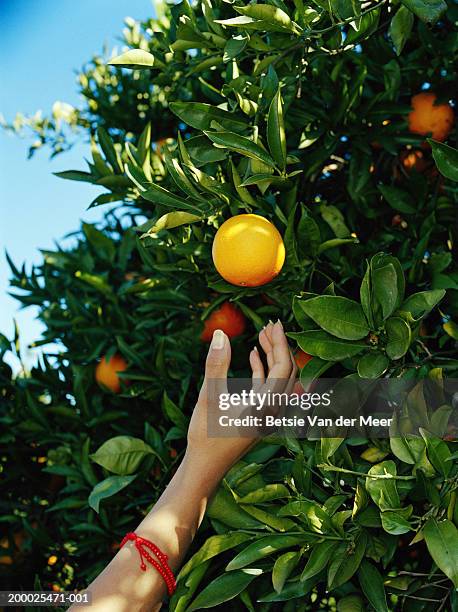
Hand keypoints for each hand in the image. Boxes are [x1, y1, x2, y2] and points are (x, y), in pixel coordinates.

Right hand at [186, 320, 295, 483]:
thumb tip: (219, 334)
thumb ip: (216, 364)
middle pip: (288, 372)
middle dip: (280, 346)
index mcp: (266, 406)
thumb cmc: (206, 435)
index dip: (280, 343)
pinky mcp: (260, 416)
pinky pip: (269, 388)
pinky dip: (264, 369)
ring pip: (281, 379)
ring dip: (273, 356)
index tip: (274, 322)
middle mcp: (274, 411)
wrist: (206, 467)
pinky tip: (253, 353)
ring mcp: (269, 414)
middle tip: (269, 324)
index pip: (284, 368)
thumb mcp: (209, 397)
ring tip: (262, 334)